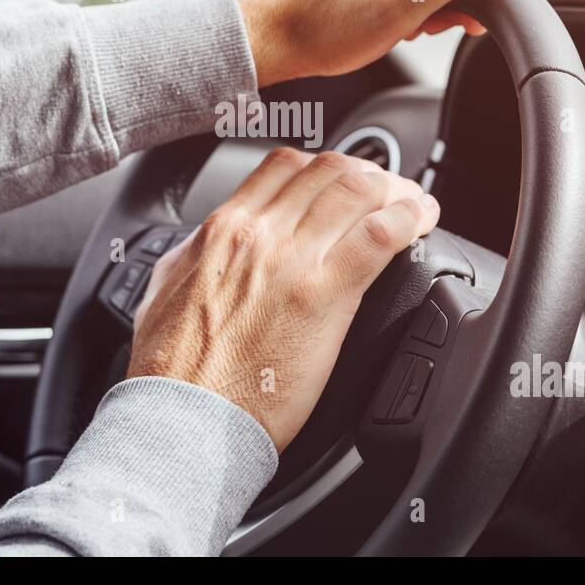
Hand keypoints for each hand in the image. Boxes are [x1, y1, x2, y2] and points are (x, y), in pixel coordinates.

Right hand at [127, 148, 439, 450]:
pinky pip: (379, 235)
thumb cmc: (169, 370)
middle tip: (388, 193)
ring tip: (413, 206)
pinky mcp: (324, 296)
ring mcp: (293, 260)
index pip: (285, 166)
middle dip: (368, 174)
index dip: (326, 167)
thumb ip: (192, 258)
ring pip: (358, 191)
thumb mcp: (165, 290)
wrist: (180, 418)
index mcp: (222, 229)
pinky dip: (408, 219)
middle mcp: (259, 233)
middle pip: (330, 170)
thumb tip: (204, 247)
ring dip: (396, 192)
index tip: (344, 182)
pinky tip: (420, 224)